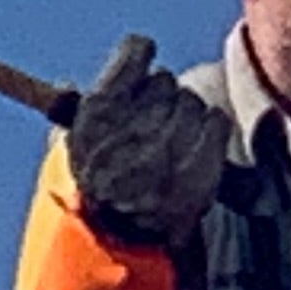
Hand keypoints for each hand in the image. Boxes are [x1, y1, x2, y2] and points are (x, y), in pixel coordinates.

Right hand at [63, 35, 228, 247]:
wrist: (118, 240)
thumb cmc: (97, 184)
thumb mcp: (73, 143)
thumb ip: (76, 108)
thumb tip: (79, 80)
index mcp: (97, 112)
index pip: (137, 49)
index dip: (139, 57)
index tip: (140, 67)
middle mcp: (131, 129)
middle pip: (165, 80)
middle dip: (160, 98)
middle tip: (150, 123)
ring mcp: (168, 152)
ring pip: (191, 101)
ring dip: (184, 117)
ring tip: (168, 142)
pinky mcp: (199, 171)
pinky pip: (216, 121)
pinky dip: (209, 129)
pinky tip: (193, 146)